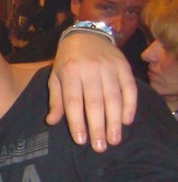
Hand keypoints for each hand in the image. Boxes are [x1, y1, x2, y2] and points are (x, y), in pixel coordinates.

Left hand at [47, 32, 136, 151]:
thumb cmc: (67, 61)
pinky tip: (127, 121)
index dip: (77, 122)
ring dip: (114, 121)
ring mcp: (108, 67)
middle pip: (94, 103)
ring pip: (113, 98)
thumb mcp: (55, 77)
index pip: (73, 102)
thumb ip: (55, 100)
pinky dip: (130, 105)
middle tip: (100, 147)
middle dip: (98, 127)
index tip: (81, 141)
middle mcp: (90, 69)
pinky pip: (129, 88)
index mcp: (69, 72)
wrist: (86, 35)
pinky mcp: (123, 66)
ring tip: (114, 140)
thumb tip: (51, 122)